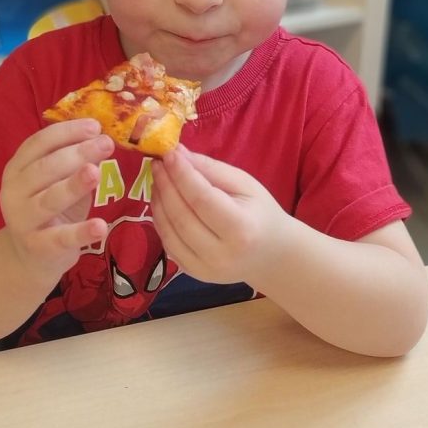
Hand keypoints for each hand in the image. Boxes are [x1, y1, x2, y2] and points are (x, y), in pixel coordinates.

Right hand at [0, 119, 112, 280]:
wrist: (28, 258)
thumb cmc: (48, 209)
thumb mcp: (56, 180)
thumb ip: (73, 160)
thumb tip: (102, 136)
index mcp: (17, 167)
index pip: (40, 143)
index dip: (67, 132)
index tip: (95, 125)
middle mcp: (14, 191)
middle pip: (46, 168)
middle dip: (78, 153)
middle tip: (106, 143)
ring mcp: (23, 221)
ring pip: (50, 199)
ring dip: (73, 185)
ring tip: (95, 172)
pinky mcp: (38, 247)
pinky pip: (61, 238)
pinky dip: (81, 233)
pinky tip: (100, 226)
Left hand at [151, 146, 291, 285]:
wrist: (270, 255)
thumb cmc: (260, 213)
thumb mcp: (245, 184)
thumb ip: (211, 169)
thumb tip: (178, 154)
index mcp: (241, 229)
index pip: (202, 199)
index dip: (182, 175)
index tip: (169, 154)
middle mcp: (221, 254)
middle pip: (181, 215)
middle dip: (166, 184)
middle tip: (157, 162)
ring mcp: (205, 269)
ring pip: (169, 231)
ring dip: (158, 201)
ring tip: (158, 178)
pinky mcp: (193, 274)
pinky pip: (168, 244)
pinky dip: (160, 219)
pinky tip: (161, 200)